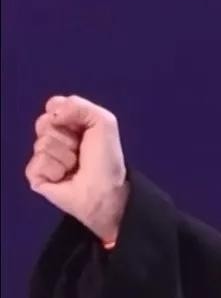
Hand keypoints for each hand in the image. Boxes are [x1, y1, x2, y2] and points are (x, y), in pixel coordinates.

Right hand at [26, 95, 128, 244]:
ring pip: (41, 143)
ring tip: (75, 166)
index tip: (82, 127)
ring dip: (63, 155)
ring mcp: (45, 157)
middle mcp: (56, 138)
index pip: (54, 105)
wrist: (103, 192)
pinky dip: (53, 170)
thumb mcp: (104, 122)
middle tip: (79, 149)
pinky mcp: (37, 175)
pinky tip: (64, 177)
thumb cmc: (106, 160)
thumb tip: (52, 112)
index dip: (66, 113)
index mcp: (72, 124)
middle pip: (44, 122)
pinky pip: (36, 163)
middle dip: (65, 135)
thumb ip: (79, 105)